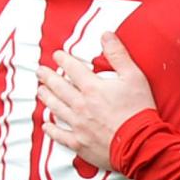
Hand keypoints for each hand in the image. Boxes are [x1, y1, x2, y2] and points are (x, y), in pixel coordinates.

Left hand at [37, 31, 156, 170]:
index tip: (57, 55)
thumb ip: (118, 54)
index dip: (63, 60)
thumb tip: (106, 36)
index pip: (73, 69)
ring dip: (47, 98)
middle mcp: (81, 105)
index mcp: (92, 88)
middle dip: (48, 77)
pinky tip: (46, 125)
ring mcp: (78, 125)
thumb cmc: (138, 110)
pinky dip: (52, 130)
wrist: (140, 143)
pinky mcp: (80, 143)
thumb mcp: (134, 76)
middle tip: (40, 72)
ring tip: (40, 91)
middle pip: (59, 88)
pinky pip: (60, 135)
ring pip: (56, 109)